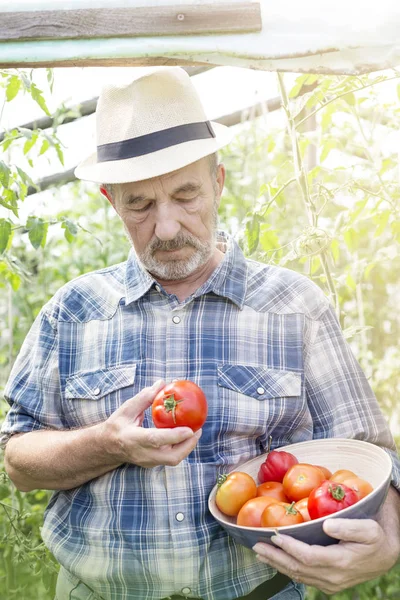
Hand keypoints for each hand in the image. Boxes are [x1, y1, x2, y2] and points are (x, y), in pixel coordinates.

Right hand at [99, 380, 201, 467]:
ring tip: (195, 430)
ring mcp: (148, 461)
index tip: (189, 429)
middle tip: (198, 429)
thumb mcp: (127, 409)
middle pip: (171, 457)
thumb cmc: (117, 425)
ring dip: (187, 446)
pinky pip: (170, 458)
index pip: (155, 439)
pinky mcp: (153, 463)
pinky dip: (181, 447)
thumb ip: (145, 397)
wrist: (107, 447)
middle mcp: (142, 454)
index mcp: (133, 439)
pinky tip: (186, 434)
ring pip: (173, 460)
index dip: (174, 436)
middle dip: (188, 445)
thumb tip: (162, 383)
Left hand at [252, 488, 399, 594]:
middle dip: (276, 557)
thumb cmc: (375, 537)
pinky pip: (304, 577)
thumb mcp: (368, 528)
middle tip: (256, 546)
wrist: (384, 556)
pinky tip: (277, 561)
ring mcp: (330, 583)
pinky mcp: (328, 584)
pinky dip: (288, 569)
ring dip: (278, 564)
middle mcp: (333, 577)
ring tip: (260, 554)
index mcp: (341, 562)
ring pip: (299, 575)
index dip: (290, 547)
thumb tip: (326, 524)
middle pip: (298, 568)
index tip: (275, 535)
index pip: (308, 557)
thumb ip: (348, 527)